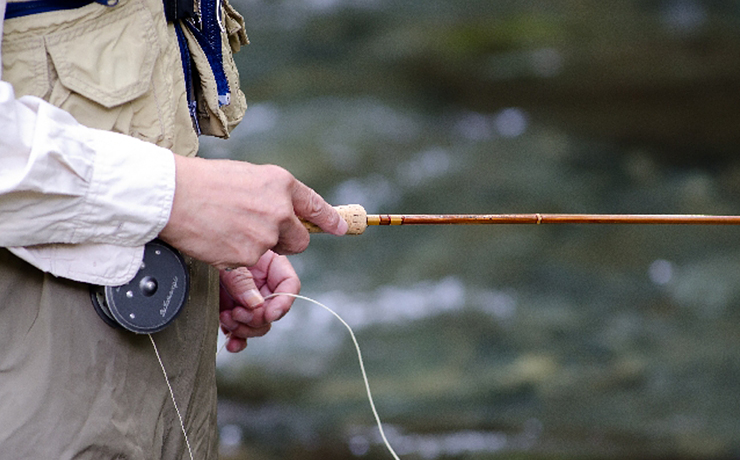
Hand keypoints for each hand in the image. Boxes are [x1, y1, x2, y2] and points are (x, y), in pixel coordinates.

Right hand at [159, 156, 347, 268]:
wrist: (173, 195)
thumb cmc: (204, 181)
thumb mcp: (248, 176)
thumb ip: (272, 194)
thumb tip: (285, 211)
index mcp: (281, 184)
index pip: (314, 206)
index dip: (330, 219)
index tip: (340, 228)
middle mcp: (279, 210)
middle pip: (300, 241)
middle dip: (287, 241)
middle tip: (261, 234)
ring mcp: (265, 236)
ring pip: (273, 253)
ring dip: (257, 248)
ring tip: (228, 229)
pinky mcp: (247, 257)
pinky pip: (250, 266)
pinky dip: (238, 260)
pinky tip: (220, 242)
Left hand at [218, 251, 298, 351]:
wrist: (188, 244)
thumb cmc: (211, 243)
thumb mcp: (228, 260)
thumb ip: (243, 281)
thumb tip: (256, 304)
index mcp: (270, 265)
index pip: (289, 285)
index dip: (284, 302)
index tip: (269, 314)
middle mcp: (262, 283)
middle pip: (273, 310)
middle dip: (257, 318)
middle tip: (239, 314)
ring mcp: (248, 298)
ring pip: (258, 324)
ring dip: (244, 328)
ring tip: (226, 319)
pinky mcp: (234, 310)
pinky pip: (242, 330)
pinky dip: (237, 339)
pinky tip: (231, 343)